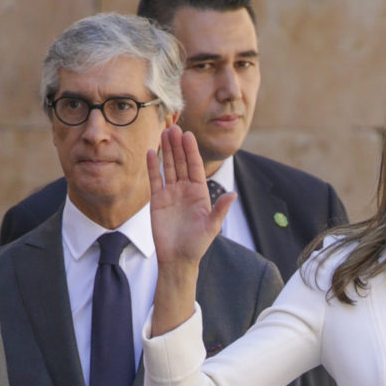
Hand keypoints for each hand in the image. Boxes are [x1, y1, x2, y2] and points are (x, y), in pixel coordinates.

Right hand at [147, 126, 235, 268]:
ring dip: (167, 150)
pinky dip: (153, 166)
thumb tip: (233, 194)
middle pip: (182, 163)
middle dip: (178, 145)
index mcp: (200, 194)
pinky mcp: (158, 200)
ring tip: (164, 132)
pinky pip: (155, 179)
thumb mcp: (212, 227)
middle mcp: (186, 190)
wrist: (177, 259)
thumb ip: (220, 209)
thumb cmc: (197, 245)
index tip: (188, 135)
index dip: (192, 151)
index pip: (196, 167)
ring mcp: (171, 194)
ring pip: (169, 167)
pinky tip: (152, 152)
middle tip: (174, 127)